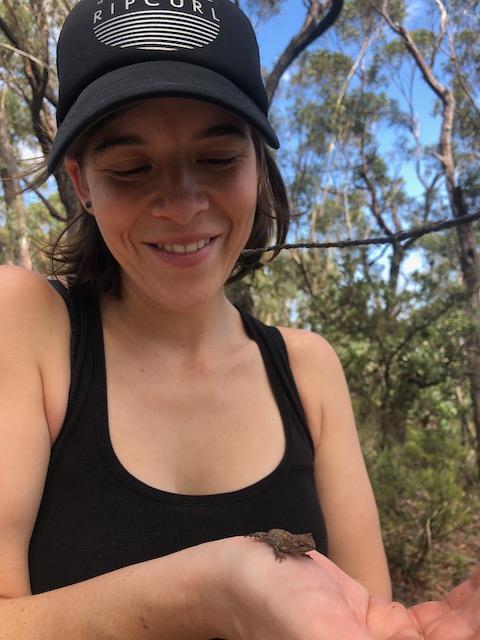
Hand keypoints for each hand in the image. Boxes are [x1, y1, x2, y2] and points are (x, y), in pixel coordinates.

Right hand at [207, 536, 479, 638]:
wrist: (240, 575)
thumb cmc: (271, 603)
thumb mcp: (322, 632)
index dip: (472, 635)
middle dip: (479, 620)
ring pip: (452, 637)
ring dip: (477, 609)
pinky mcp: (378, 624)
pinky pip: (434, 619)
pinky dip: (462, 601)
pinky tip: (475, 583)